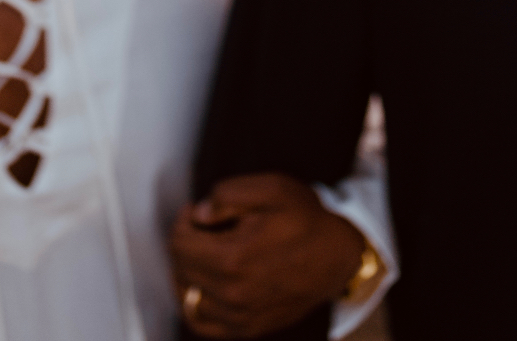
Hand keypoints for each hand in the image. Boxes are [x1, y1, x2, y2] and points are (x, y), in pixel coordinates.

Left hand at [169, 172, 367, 337]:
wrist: (337, 257)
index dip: (184, 221)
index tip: (197, 213)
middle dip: (186, 243)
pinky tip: (206, 285)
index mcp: (233, 258)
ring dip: (188, 273)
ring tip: (204, 254)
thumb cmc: (306, 222)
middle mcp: (232, 293)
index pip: (179, 243)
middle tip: (205, 229)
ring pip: (187, 297)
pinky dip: (197, 304)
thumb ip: (227, 195)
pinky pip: (202, 323)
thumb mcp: (271, 189)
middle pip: (181, 268)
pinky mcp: (247, 328)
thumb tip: (200, 214)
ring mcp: (239, 316)